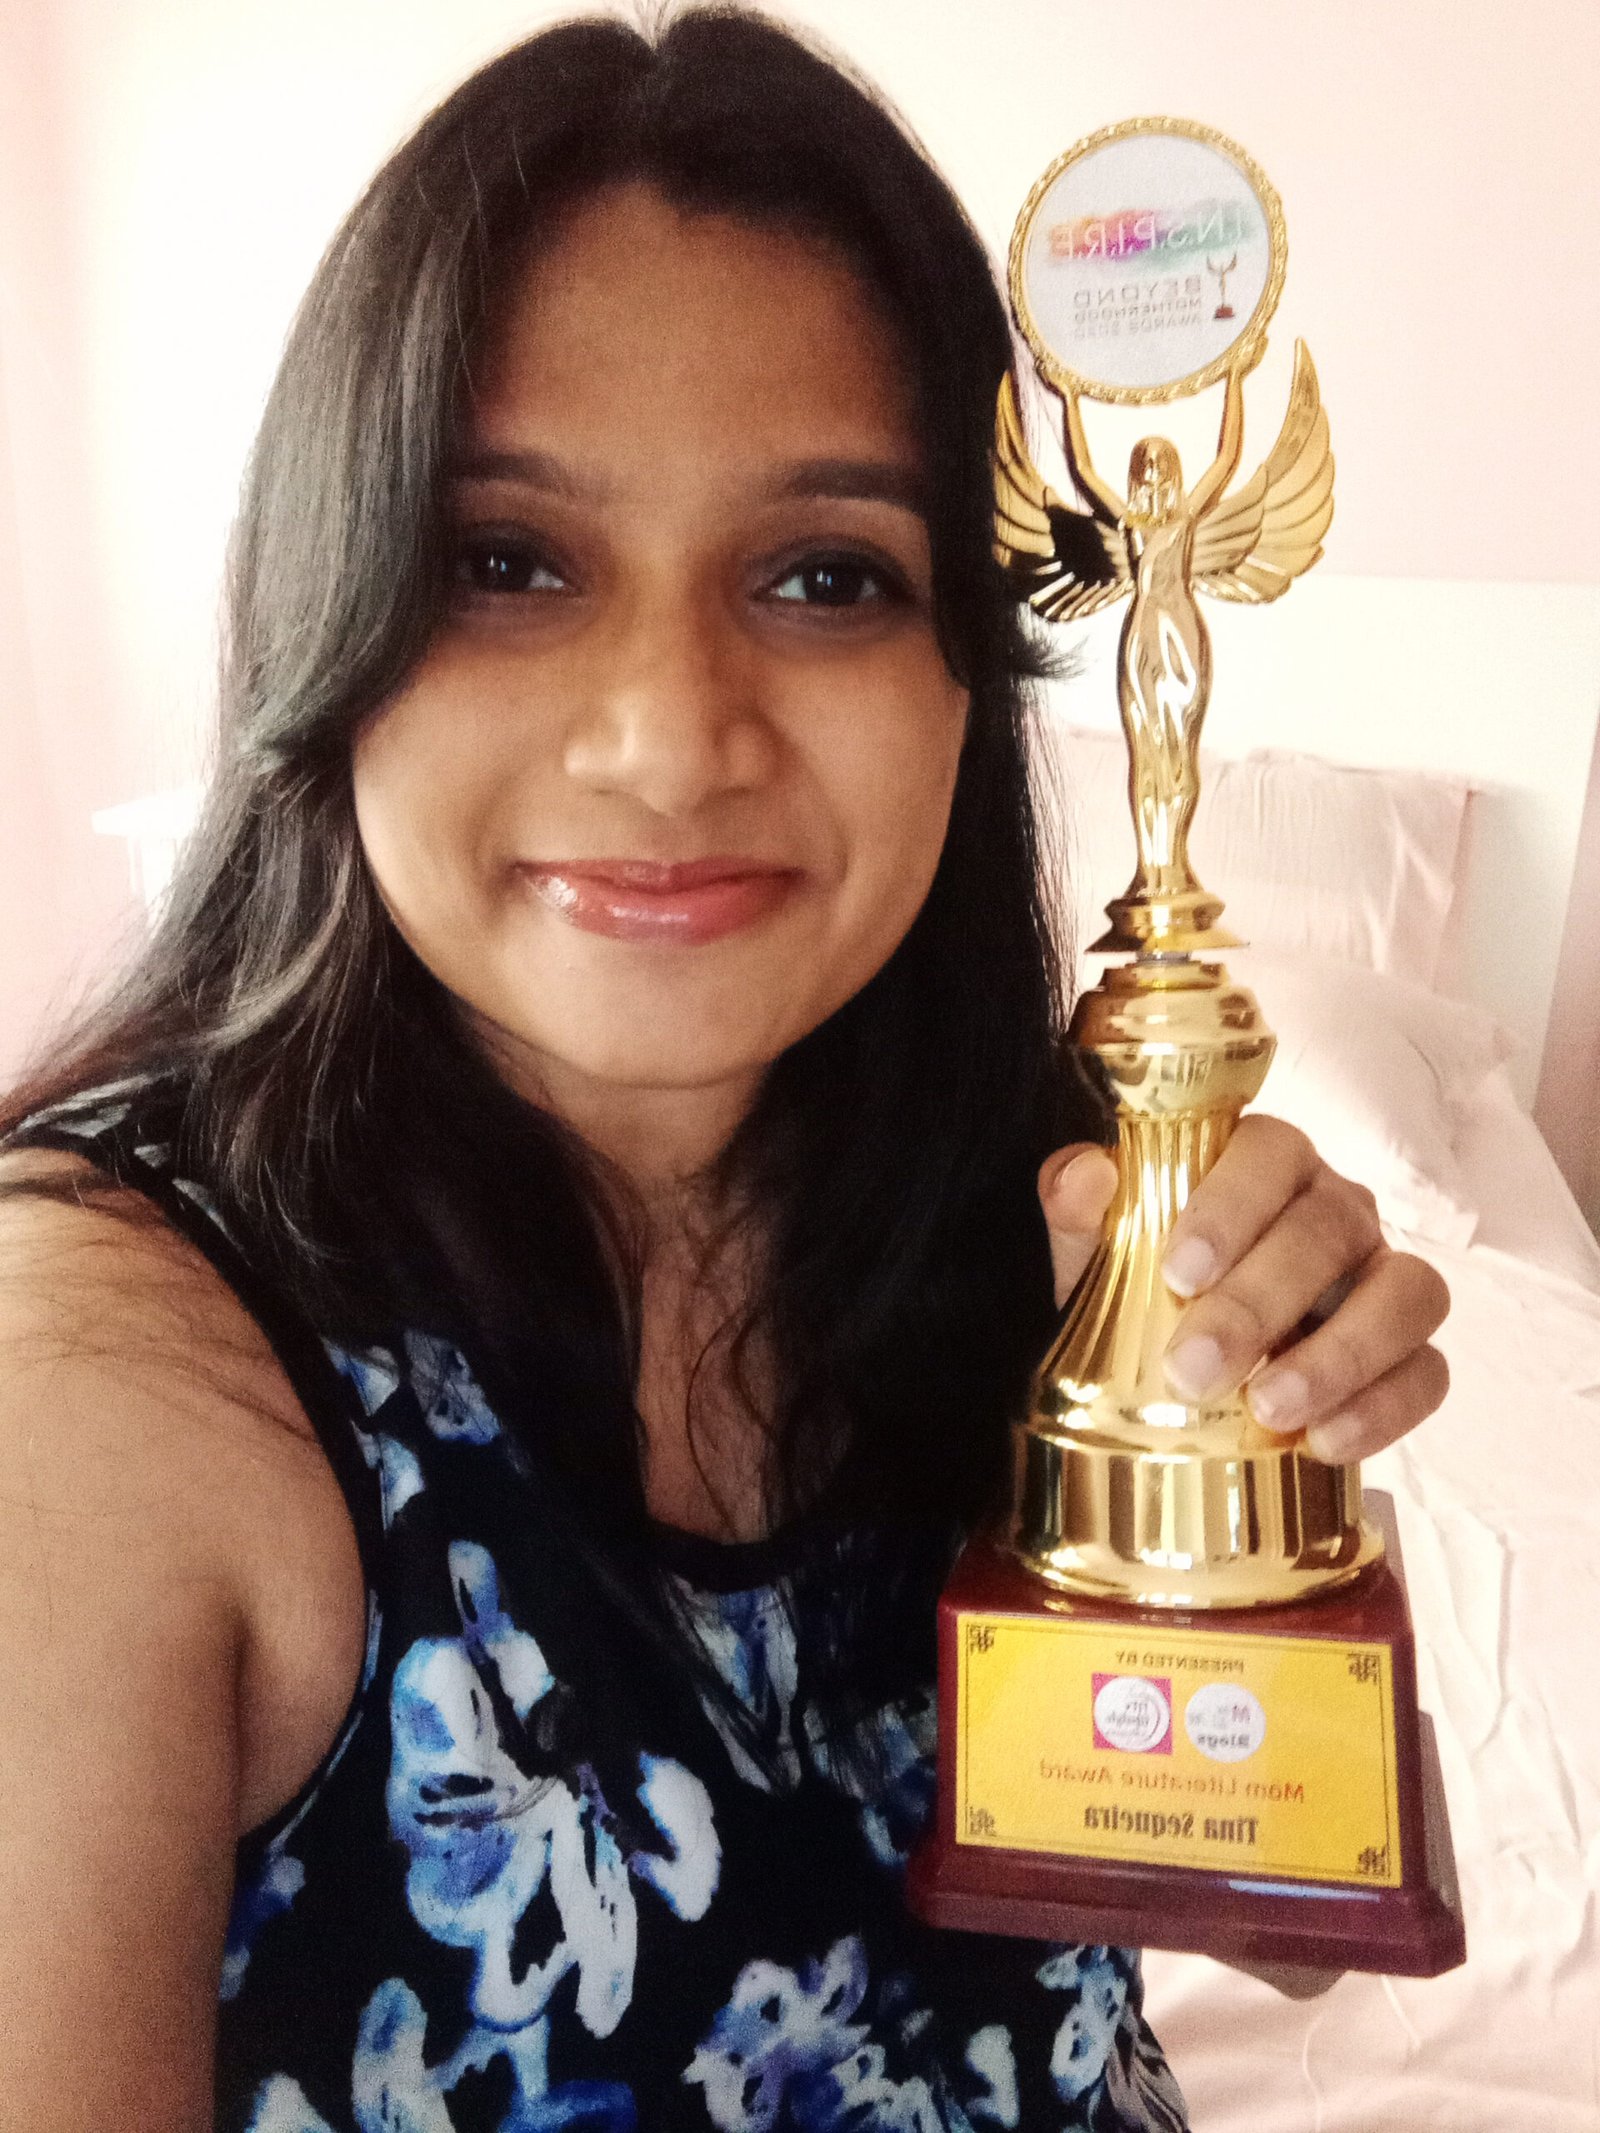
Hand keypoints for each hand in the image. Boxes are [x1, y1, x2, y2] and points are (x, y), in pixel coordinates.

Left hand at [1037, 1115, 1449, 1463]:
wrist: (1181, 1379)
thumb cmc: (1146, 1296)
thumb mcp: (1096, 1260)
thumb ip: (1081, 1215)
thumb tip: (1083, 1177)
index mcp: (1265, 1166)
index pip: (1272, 1151)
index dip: (1231, 1206)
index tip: (1179, 1274)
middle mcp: (1338, 1209)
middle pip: (1330, 1228)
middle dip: (1261, 1302)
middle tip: (1194, 1368)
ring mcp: (1384, 1278)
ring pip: (1406, 1292)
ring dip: (1341, 1355)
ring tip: (1270, 1410)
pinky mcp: (1412, 1352)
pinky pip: (1429, 1370)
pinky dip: (1384, 1408)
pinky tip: (1322, 1444)